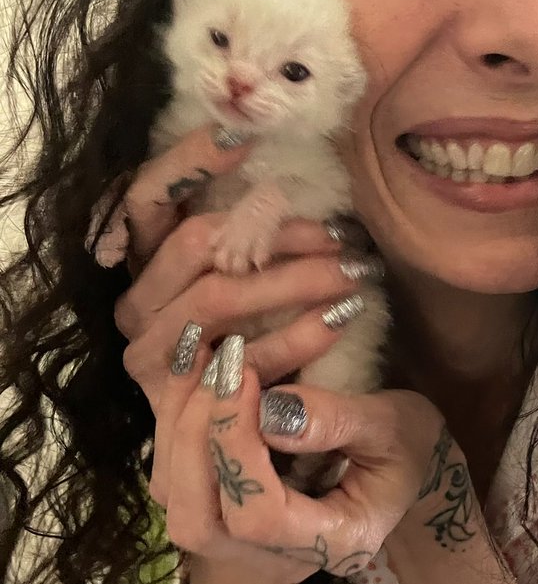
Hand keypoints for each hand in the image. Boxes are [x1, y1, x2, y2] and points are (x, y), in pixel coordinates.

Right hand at [109, 124, 377, 413]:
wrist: (263, 450)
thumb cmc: (267, 343)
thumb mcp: (259, 281)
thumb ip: (253, 233)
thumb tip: (281, 164)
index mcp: (146, 263)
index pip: (147, 196)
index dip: (188, 161)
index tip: (246, 133)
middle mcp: (135, 304)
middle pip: (195, 244)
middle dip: (275, 232)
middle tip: (344, 236)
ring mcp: (147, 353)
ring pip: (218, 296)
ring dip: (294, 280)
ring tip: (356, 273)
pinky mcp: (174, 400)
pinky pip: (239, 356)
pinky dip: (298, 335)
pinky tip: (343, 321)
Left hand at [153, 328, 449, 583]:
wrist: (407, 466)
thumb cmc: (409, 446)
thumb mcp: (395, 424)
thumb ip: (337, 421)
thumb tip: (270, 411)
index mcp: (334, 543)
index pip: (258, 517)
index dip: (237, 448)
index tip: (245, 376)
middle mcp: (280, 560)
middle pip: (200, 522)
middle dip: (196, 438)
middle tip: (220, 367)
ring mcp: (246, 546)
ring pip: (176, 502)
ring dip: (177, 427)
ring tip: (202, 360)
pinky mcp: (225, 514)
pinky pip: (177, 480)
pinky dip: (175, 425)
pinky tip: (196, 373)